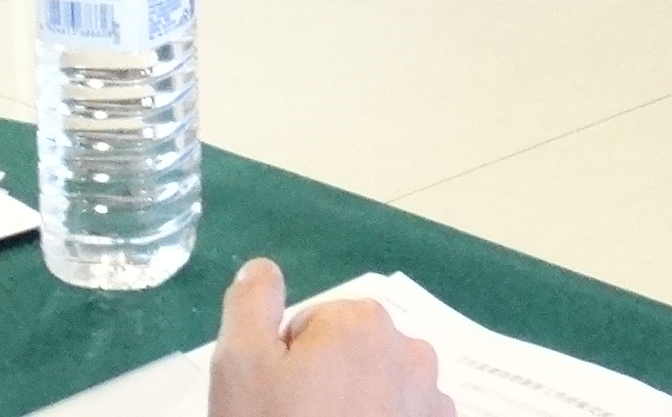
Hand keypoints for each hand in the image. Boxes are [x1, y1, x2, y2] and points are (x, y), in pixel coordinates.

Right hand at [206, 258, 451, 416]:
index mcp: (365, 323)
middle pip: (351, 357)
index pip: (311, 328)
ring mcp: (433, 404)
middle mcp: (412, 353)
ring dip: (357, 410)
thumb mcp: (239, 366)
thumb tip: (263, 269)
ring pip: (380, 391)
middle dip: (325, 384)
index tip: (277, 401)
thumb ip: (250, 304)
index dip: (285, 364)